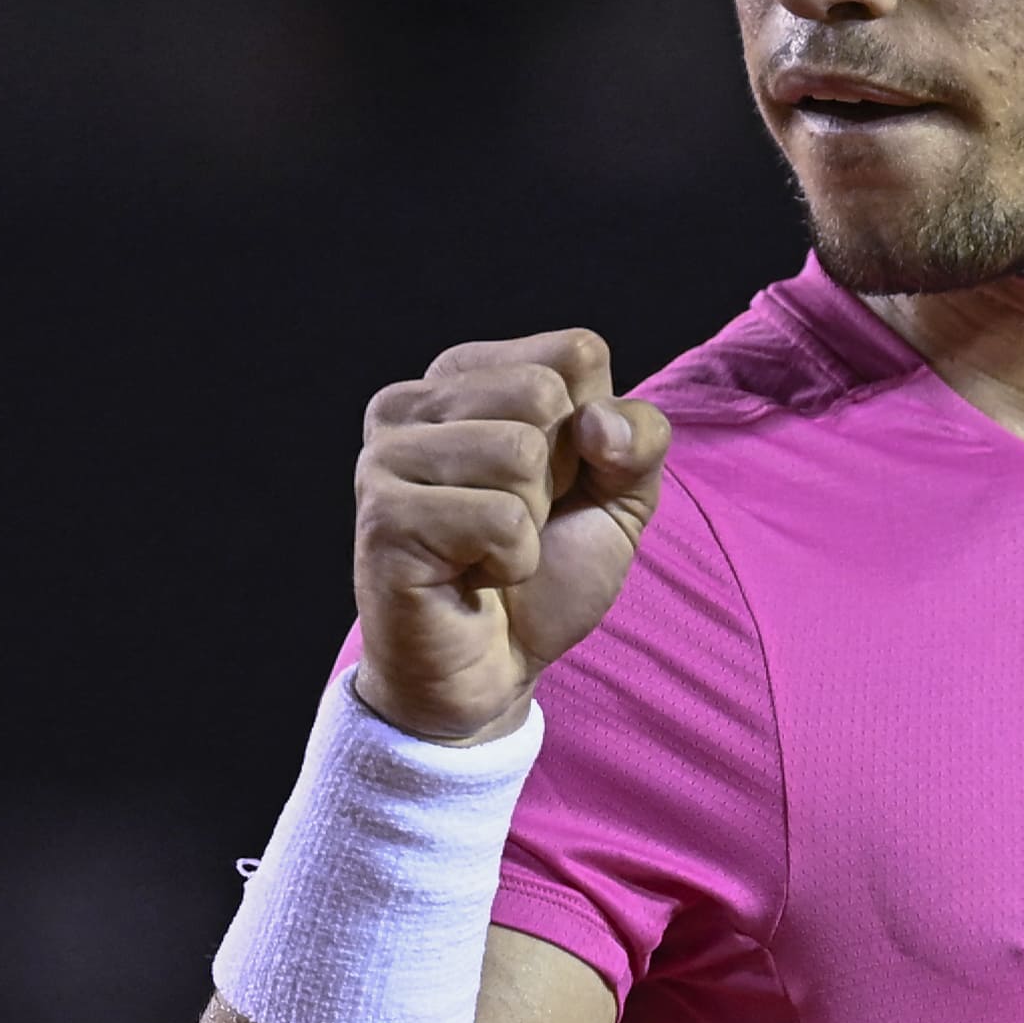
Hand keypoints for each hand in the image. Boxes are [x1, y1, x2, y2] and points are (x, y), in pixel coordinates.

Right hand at [349, 328, 671, 743]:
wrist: (493, 670)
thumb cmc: (547, 575)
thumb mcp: (621, 496)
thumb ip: (639, 438)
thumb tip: (596, 423)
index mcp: (465, 375)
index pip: (577, 352)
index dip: (595, 432)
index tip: (554, 484)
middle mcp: (411, 400)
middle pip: (546, 394)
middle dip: (560, 478)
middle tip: (515, 523)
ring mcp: (387, 454)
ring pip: (522, 452)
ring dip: (531, 525)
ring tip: (488, 550)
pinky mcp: (384, 515)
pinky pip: (501, 519)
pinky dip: (510, 563)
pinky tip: (470, 577)